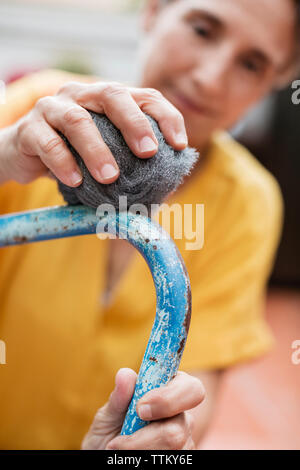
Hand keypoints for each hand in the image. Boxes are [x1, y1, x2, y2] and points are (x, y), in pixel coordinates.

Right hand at [1, 81, 186, 185]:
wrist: (25, 155)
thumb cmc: (76, 157)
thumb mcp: (107, 155)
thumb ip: (130, 167)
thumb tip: (160, 200)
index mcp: (108, 100)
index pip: (145, 96)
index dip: (166, 116)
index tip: (179, 145)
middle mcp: (82, 95)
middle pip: (112, 95)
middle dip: (134, 123)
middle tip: (148, 152)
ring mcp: (53, 108)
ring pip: (77, 120)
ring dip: (97, 149)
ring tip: (110, 177)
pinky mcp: (30, 129)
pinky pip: (48, 143)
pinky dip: (63, 162)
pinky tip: (76, 181)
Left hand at [81, 368, 204, 449]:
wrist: (109, 452)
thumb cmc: (111, 430)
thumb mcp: (109, 413)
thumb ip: (120, 396)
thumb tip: (125, 374)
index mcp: (171, 391)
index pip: (191, 387)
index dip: (169, 398)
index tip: (140, 408)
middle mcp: (182, 416)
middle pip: (183, 424)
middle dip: (149, 435)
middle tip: (120, 440)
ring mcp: (185, 441)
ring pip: (172, 447)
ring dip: (138, 450)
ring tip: (118, 448)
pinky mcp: (181, 457)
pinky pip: (168, 459)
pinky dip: (141, 460)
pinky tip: (130, 457)